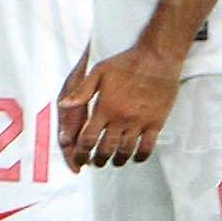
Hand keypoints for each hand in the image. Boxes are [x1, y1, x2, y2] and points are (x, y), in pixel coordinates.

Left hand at [58, 44, 177, 167]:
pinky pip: (147, 147)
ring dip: (117, 160)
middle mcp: (121, 118)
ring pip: (125, 152)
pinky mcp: (156, 123)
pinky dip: (139, 157)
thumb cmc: (127, 62)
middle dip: (97, 160)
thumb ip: (81, 91)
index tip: (79, 158)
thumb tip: (64, 104)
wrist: (157, 58)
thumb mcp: (98, 72)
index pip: (88, 139)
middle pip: (105, 150)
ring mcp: (139, 122)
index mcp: (105, 108)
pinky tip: (135, 157)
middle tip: (95, 162)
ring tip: (113, 161)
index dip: (81, 153)